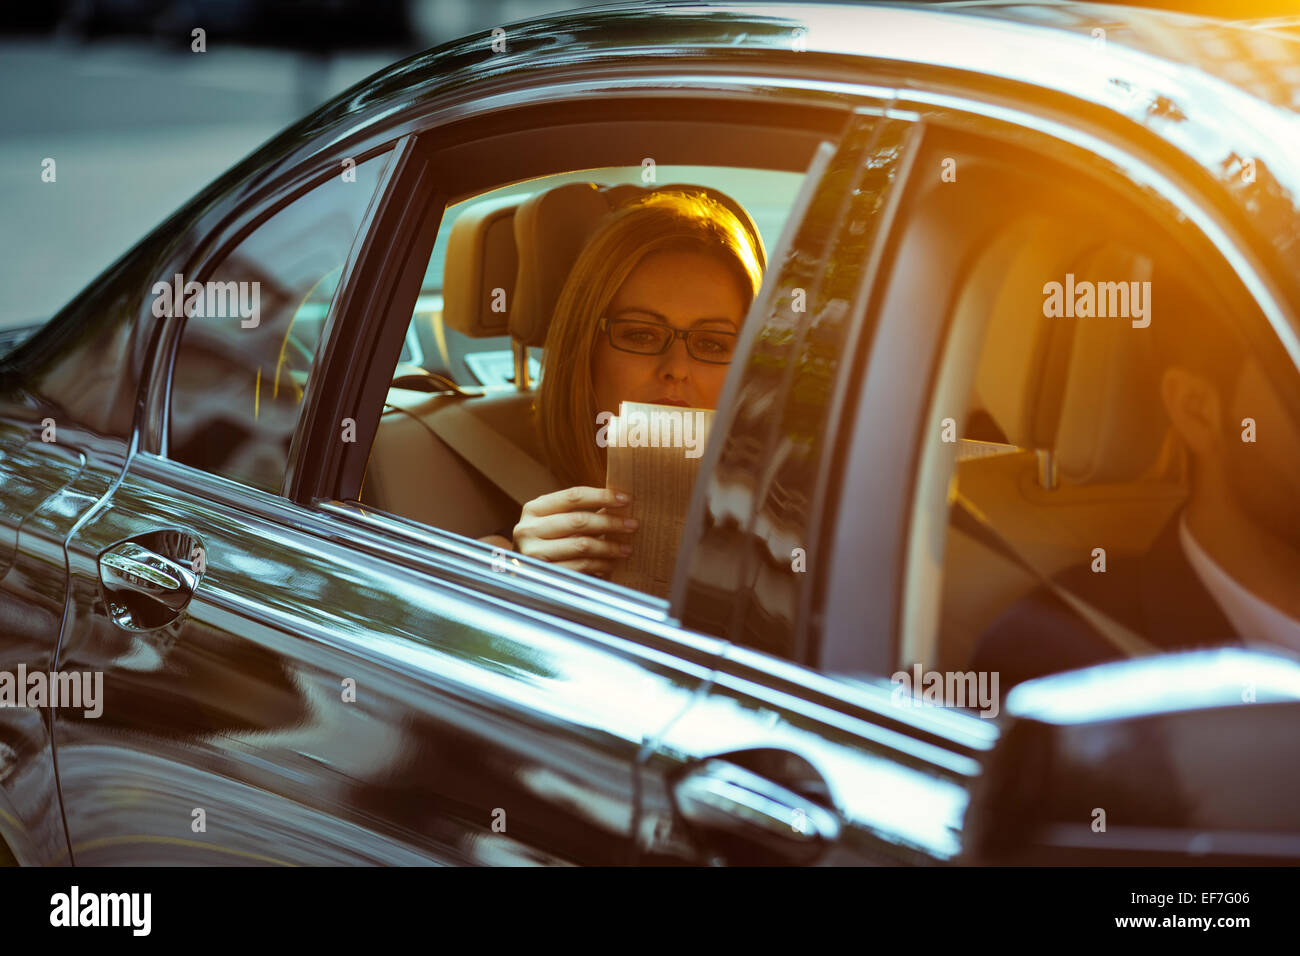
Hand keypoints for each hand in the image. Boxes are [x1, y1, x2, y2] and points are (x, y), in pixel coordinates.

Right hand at [512, 486, 636, 577]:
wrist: (521, 577)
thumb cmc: (544, 545)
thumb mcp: (555, 524)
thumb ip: (580, 512)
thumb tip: (618, 503)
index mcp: (533, 509)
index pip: (573, 496)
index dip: (602, 496)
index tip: (626, 499)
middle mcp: (528, 529)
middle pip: (579, 520)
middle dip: (611, 522)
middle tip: (633, 525)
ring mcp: (534, 554)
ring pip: (581, 545)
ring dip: (609, 547)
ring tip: (626, 548)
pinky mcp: (544, 574)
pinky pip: (580, 567)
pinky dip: (600, 565)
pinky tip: (611, 564)